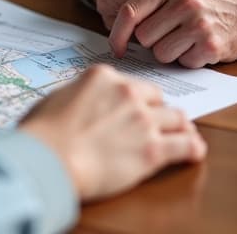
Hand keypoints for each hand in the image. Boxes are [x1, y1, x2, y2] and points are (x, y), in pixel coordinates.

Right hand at [20, 65, 205, 201]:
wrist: (49, 158)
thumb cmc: (42, 133)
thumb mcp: (57, 99)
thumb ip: (79, 97)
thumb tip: (81, 106)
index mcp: (104, 77)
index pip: (133, 85)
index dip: (137, 99)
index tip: (138, 109)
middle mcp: (128, 94)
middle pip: (159, 100)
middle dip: (160, 111)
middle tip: (159, 124)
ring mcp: (143, 120)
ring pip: (178, 119)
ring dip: (179, 128)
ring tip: (183, 136)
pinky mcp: (153, 150)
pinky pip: (186, 145)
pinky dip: (193, 148)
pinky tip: (194, 152)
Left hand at [109, 0, 236, 67]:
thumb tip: (119, 27)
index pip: (130, 11)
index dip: (118, 33)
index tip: (116, 47)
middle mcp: (184, 0)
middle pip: (144, 36)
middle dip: (153, 41)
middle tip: (171, 33)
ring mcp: (199, 22)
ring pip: (161, 53)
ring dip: (171, 52)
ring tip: (187, 38)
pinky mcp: (211, 44)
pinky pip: (183, 62)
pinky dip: (190, 58)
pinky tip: (201, 45)